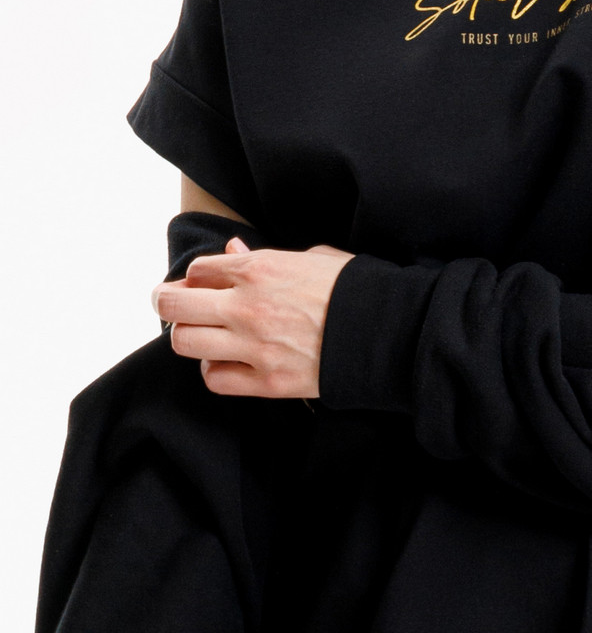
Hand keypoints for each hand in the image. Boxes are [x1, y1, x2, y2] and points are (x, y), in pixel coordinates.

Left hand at [152, 237, 355, 398]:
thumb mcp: (312, 257)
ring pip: (185, 341)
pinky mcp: (266, 381)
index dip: (192, 276)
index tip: (196, 283)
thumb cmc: (353, 288)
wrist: (385, 330)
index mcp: (261, 267)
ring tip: (200, 334)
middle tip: (169, 303)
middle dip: (166, 301)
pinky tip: (224, 361)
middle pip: (175, 303)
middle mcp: (248, 304)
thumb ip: (264, 256)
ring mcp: (254, 345)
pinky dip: (212, 370)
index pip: (198, 269)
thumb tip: (232, 251)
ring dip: (187, 336)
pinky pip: (213, 379)